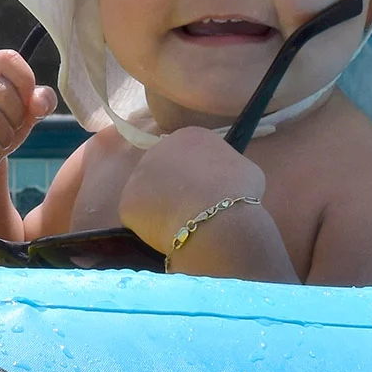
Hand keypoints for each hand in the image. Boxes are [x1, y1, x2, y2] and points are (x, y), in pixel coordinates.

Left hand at [118, 125, 266, 253]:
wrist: (217, 219)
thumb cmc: (238, 192)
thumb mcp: (245, 168)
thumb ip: (227, 168)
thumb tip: (224, 180)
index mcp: (189, 136)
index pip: (188, 154)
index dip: (197, 177)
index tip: (206, 193)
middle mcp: (158, 148)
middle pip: (164, 171)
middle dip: (174, 189)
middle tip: (191, 211)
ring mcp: (138, 174)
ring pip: (149, 195)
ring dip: (160, 208)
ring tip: (180, 226)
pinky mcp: (126, 201)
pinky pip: (139, 219)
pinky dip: (150, 229)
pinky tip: (167, 235)